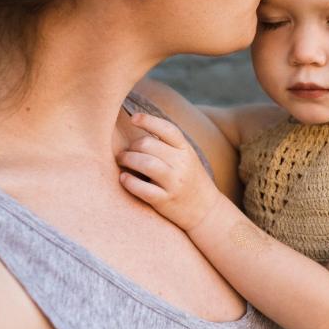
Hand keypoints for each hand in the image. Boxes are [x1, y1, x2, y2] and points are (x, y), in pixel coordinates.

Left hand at [116, 112, 220, 230]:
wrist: (206, 210)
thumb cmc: (190, 180)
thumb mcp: (186, 158)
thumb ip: (168, 145)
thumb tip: (141, 127)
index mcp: (186, 150)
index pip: (167, 129)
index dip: (148, 120)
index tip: (134, 118)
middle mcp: (182, 163)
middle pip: (148, 144)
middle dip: (131, 146)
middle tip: (124, 152)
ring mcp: (174, 183)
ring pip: (145, 163)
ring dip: (127, 159)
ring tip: (121, 161)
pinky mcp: (165, 201)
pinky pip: (142, 188)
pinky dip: (129, 181)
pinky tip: (123, 178)